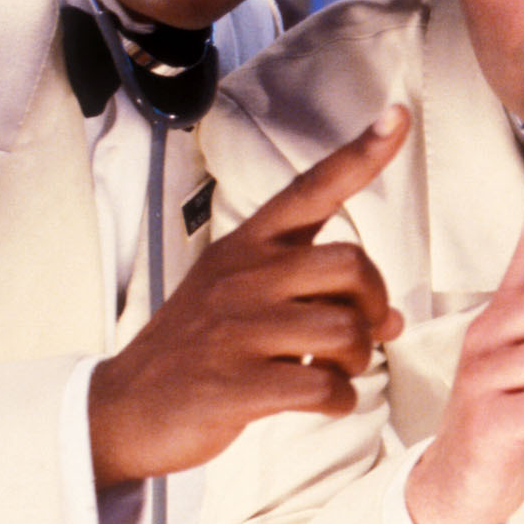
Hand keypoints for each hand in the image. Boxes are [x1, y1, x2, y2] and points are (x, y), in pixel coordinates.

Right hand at [87, 107, 408, 489]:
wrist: (125, 407)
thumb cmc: (199, 347)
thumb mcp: (242, 296)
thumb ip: (315, 295)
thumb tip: (392, 319)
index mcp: (246, 246)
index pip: (310, 190)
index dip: (360, 154)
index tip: (399, 115)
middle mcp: (243, 277)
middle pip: (351, 265)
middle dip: (375, 304)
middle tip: (364, 333)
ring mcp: (237, 330)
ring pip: (344, 330)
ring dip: (358, 359)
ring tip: (337, 371)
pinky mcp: (235, 385)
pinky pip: (322, 387)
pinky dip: (339, 399)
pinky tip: (324, 401)